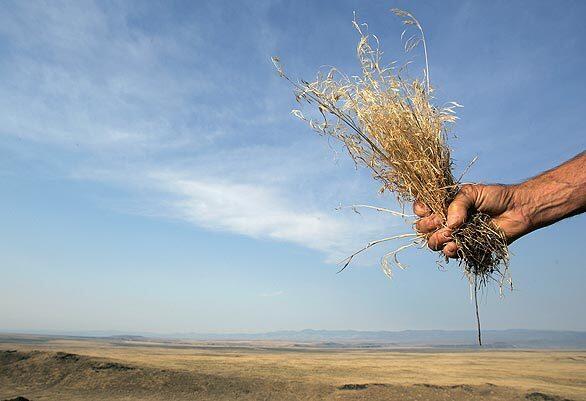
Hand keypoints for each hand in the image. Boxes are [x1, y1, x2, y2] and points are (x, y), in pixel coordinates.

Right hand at [413, 184, 532, 257]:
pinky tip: (457, 244)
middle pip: (422, 228)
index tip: (429, 209)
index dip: (420, 211)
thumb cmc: (495, 197)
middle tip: (440, 221)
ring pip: (433, 243)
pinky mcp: (465, 247)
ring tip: (451, 234)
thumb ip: (457, 205)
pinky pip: (449, 253)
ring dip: (438, 239)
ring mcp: (454, 235)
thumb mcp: (471, 192)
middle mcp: (445, 220)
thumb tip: (449, 225)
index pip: (420, 209)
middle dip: (427, 226)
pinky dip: (451, 250)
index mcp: (443, 204)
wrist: (517, 210)